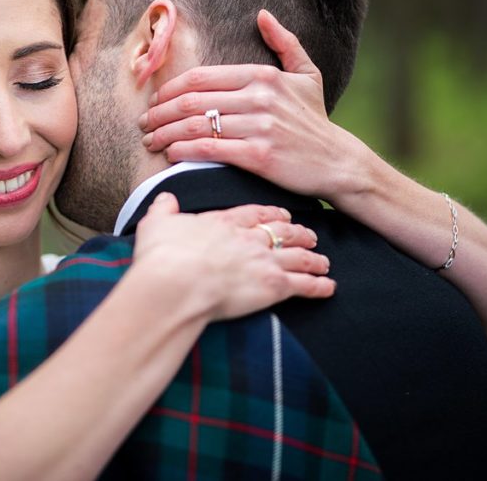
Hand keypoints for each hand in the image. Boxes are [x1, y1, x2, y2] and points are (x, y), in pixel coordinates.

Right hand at [132, 192, 334, 321]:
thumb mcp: (157, 224)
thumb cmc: (162, 255)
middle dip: (299, 233)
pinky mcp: (273, 286)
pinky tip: (329, 288)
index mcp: (224, 222)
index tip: (281, 215)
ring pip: (298, 256)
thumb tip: (164, 199)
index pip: (255, 214)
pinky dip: (319, 287)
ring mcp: (265, 261)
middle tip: (309, 235)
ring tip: (323, 262)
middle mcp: (249, 238)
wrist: (174, 282)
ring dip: (313, 259)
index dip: (271, 214)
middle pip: (282, 231)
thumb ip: (164, 209)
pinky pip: (304, 285)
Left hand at [138, 9, 364, 199]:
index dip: (171, 88)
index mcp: (263, 75)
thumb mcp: (307, 75)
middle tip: (143, 122)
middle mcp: (259, 97)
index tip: (155, 100)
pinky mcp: (259, 156)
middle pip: (193, 101)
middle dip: (160, 112)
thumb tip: (263, 15)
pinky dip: (184, 151)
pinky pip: (210, 150)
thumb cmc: (316, 120)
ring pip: (197, 125)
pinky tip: (171, 155)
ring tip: (151, 141)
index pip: (202, 78)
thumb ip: (285, 43)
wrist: (337, 162)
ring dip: (166, 134)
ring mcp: (259, 126)